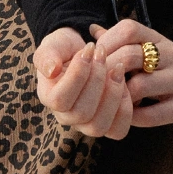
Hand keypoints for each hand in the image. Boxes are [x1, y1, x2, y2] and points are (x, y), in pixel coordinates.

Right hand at [32, 26, 132, 140]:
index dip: (77, 75)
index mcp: (49, 97)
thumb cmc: (67, 50)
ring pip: (98, 126)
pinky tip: (125, 81)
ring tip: (117, 67)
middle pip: (81, 113)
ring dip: (112, 94)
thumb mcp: (54, 45)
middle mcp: (66, 116)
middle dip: (97, 79)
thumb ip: (47, 55)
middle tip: (103, 53)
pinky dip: (125, 106)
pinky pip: (118, 129)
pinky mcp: (108, 123)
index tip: (89, 48)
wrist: (87, 54)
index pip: (60, 99)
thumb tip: (51, 70)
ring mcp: (86, 123)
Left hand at [86, 17, 172, 127]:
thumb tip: (93, 30)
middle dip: (107, 73)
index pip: (129, 29)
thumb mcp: (140, 53)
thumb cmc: (156, 72)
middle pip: (131, 56)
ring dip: (121, 97)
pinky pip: (152, 114)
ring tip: (114, 101)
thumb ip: (117, 43)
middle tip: (95, 86)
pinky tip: (128, 115)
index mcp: (161, 39)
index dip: (106, 44)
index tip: (93, 61)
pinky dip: (134, 117)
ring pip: (140, 86)